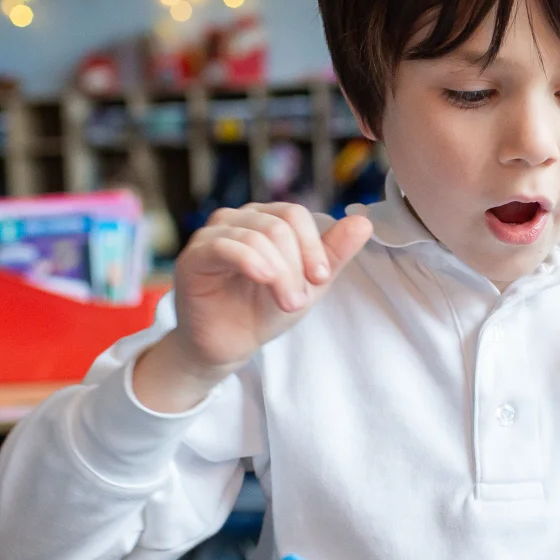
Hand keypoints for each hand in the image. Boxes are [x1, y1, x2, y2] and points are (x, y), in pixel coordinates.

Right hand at [133, 204, 373, 412]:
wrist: (229, 345)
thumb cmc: (264, 310)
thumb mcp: (308, 283)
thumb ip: (333, 253)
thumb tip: (364, 222)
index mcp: (265, 219)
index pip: (294, 214)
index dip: (312, 245)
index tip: (320, 279)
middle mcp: (237, 219)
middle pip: (279, 226)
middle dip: (296, 266)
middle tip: (299, 301)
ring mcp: (213, 234)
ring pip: (258, 236)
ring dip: (280, 274)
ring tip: (286, 303)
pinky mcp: (195, 256)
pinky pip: (226, 246)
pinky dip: (251, 262)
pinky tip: (264, 280)